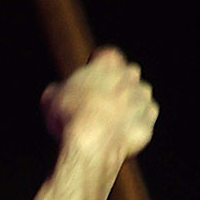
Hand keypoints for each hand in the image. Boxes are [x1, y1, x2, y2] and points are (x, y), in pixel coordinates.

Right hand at [43, 48, 155, 165]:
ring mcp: (142, 99)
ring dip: (129, 109)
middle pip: (127, 76)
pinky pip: (143, 125)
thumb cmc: (71, 116)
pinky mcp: (147, 124)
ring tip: (110, 127)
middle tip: (100, 107)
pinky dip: (134, 131)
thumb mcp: (51, 98)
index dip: (98, 69)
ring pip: (140, 100)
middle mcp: (130, 75)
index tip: (90, 83)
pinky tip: (118, 139)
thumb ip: (58, 91)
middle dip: (117, 88)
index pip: (107, 57)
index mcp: (108, 61)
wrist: (91, 143)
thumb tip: (55, 94)